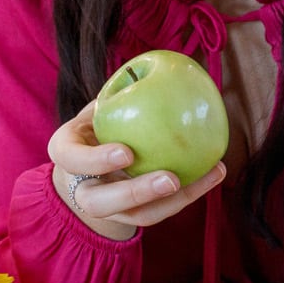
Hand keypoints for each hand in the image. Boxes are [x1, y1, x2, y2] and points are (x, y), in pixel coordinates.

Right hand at [49, 101, 226, 241]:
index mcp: (67, 154)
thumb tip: (160, 66)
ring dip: (176, 200)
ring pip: (138, 216)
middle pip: (100, 203)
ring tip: (210, 174)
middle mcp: (82, 188)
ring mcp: (108, 208)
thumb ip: (120, 90)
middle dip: (136, 193)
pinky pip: (163, 210)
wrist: (93, 162)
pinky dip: (192, 192)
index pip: (72, 160)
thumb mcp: (103, 103)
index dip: (96, 160)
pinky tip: (216, 171)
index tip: (127, 151)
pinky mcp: (134, 214)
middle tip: (171, 179)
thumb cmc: (102, 121)